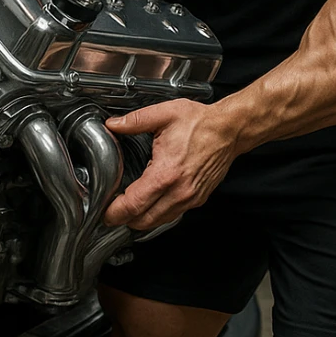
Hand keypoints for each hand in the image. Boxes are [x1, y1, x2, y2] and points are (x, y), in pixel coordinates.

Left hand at [102, 99, 236, 233]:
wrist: (230, 130)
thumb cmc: (201, 123)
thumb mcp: (164, 114)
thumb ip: (135, 121)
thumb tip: (113, 124)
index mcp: (166, 173)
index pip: (134, 205)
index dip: (115, 212)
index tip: (105, 212)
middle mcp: (179, 191)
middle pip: (144, 221)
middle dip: (124, 220)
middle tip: (112, 212)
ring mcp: (190, 198)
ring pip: (158, 222)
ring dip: (141, 220)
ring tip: (129, 209)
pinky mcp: (197, 199)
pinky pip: (173, 216)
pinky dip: (158, 215)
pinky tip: (151, 204)